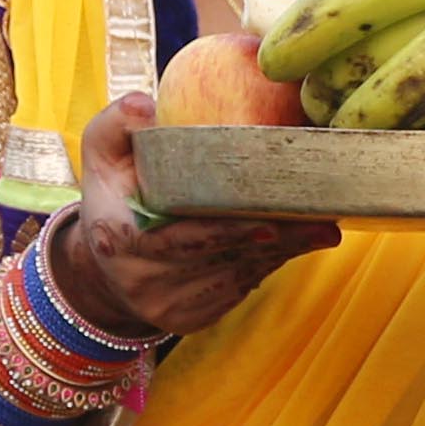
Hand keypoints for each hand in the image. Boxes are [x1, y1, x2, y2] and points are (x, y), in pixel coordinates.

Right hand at [57, 94, 334, 338]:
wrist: (105, 265)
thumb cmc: (115, 196)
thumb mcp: (104, 155)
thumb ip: (118, 124)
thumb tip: (147, 105)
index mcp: (118, 238)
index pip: (179, 240)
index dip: (226, 234)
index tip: (270, 224)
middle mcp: (141, 280)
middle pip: (220, 261)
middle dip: (274, 242)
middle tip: (320, 222)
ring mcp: (166, 307)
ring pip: (237, 278)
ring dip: (281, 254)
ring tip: (320, 229)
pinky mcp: (190, 321)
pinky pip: (238, 291)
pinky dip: (267, 266)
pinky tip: (295, 244)